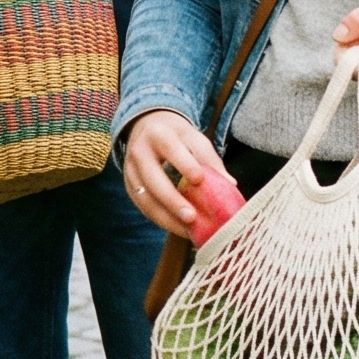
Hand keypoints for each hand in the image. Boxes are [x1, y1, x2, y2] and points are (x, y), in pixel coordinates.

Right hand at [124, 109, 228, 238]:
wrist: (146, 128)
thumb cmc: (177, 136)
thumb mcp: (195, 139)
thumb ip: (210, 159)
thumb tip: (230, 184)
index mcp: (159, 135)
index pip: (171, 149)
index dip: (184, 165)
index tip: (199, 180)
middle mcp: (139, 151)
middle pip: (153, 179)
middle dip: (172, 200)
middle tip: (192, 218)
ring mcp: (130, 170)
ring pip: (145, 198)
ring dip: (166, 217)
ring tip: (188, 230)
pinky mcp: (128, 186)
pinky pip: (143, 207)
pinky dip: (161, 220)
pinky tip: (178, 228)